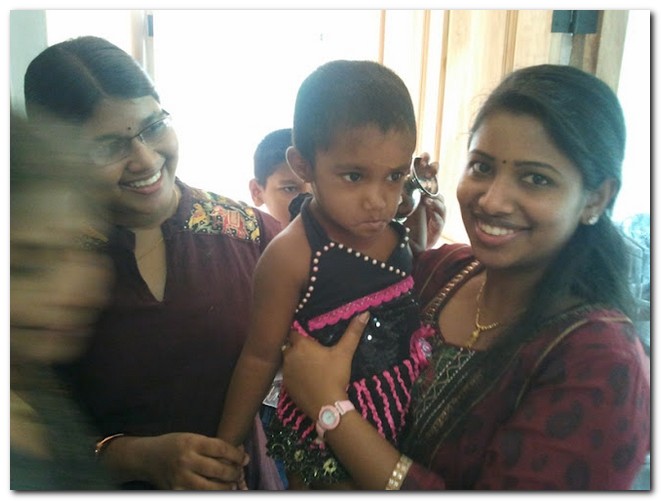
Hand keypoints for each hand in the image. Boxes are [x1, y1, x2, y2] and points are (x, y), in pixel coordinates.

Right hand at [109, 432, 248, 489]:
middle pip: (219, 470)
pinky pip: (198, 495)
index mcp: (192, 442)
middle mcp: (186, 460)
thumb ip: (211, 446)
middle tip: (239, 473)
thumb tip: (237, 456)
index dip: (237, 455)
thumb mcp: (191, 437)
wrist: (147, 457)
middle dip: (234, 473)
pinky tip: (217, 491)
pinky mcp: (176, 491)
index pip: (221, 449)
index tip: (245, 459)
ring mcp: (180, 478)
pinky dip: (211, 494)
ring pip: (211, 488)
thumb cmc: (174, 445)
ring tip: (232, 485)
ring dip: (226, 488)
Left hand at [281, 312, 368, 418]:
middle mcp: (289, 356)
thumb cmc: (335, 376)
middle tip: (310, 349)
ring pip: (287, 360)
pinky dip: (294, 374)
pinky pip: (288, 375)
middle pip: (288, 345)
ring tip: (308, 363)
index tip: (308, 334)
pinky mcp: (286, 386)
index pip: (293, 331)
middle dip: (296, 346)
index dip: (300, 332)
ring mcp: (285, 372)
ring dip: (294, 360)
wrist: (327, 406)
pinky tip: (305, 378)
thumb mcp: (345, 353)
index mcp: (301, 345)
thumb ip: (353, 332)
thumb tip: (364, 313)